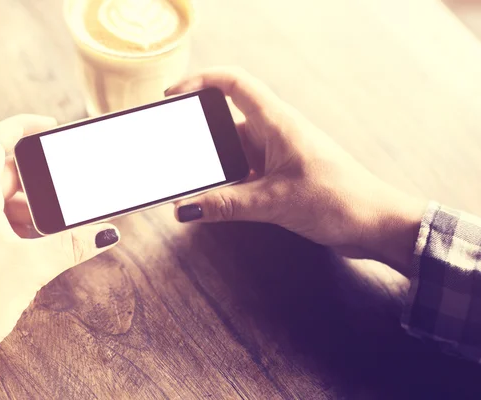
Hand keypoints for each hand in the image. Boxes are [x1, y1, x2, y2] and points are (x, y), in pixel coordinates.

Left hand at [0, 115, 119, 373]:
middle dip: (38, 179)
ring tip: (57, 225)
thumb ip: (71, 246)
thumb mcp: (32, 268)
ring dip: (31, 207)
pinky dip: (20, 224)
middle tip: (66, 188)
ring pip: (2, 199)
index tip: (49, 126)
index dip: (21, 126)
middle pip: (3, 172)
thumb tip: (105, 233)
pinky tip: (39, 243)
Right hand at [167, 67, 425, 274]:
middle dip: (202, 140)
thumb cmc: (338, 200)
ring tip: (195, 188)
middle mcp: (276, 132)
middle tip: (178, 159)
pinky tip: (220, 202)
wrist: (376, 222)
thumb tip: (185, 208)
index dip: (201, 81)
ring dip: (217, 168)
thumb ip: (226, 205)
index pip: (234, 84)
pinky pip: (248, 171)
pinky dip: (231, 184)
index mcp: (277, 123)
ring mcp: (280, 153)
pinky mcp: (284, 174)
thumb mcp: (274, 202)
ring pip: (236, 151)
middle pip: (228, 122)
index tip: (174, 95)